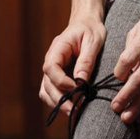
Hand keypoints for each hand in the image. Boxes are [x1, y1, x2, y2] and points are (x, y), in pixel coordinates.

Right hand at [39, 0, 107, 115]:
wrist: (87, 23)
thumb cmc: (91, 30)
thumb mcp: (93, 41)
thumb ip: (86, 60)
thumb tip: (80, 80)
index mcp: (57, 49)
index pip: (51, 68)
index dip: (60, 81)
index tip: (75, 88)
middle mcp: (51, 60)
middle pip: (47, 83)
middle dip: (59, 99)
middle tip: (74, 111)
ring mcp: (53, 70)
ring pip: (46, 91)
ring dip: (57, 104)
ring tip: (72, 114)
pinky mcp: (58, 77)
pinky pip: (52, 92)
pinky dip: (58, 101)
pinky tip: (71, 109)